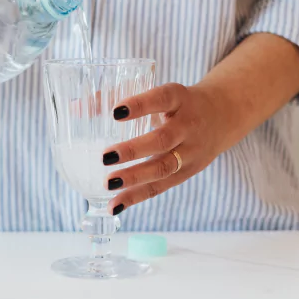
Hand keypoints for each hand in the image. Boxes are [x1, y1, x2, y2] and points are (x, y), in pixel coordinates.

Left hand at [102, 82, 247, 214]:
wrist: (222, 115)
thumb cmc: (176, 102)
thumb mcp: (158, 93)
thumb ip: (119, 97)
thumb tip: (76, 107)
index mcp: (179, 98)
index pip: (162, 99)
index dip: (140, 105)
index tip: (115, 111)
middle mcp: (188, 125)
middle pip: (163, 140)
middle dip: (133, 150)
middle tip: (105, 156)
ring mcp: (190, 152)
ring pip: (163, 168)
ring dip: (135, 178)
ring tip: (108, 183)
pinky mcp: (187, 172)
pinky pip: (161, 187)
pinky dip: (137, 197)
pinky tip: (114, 205)